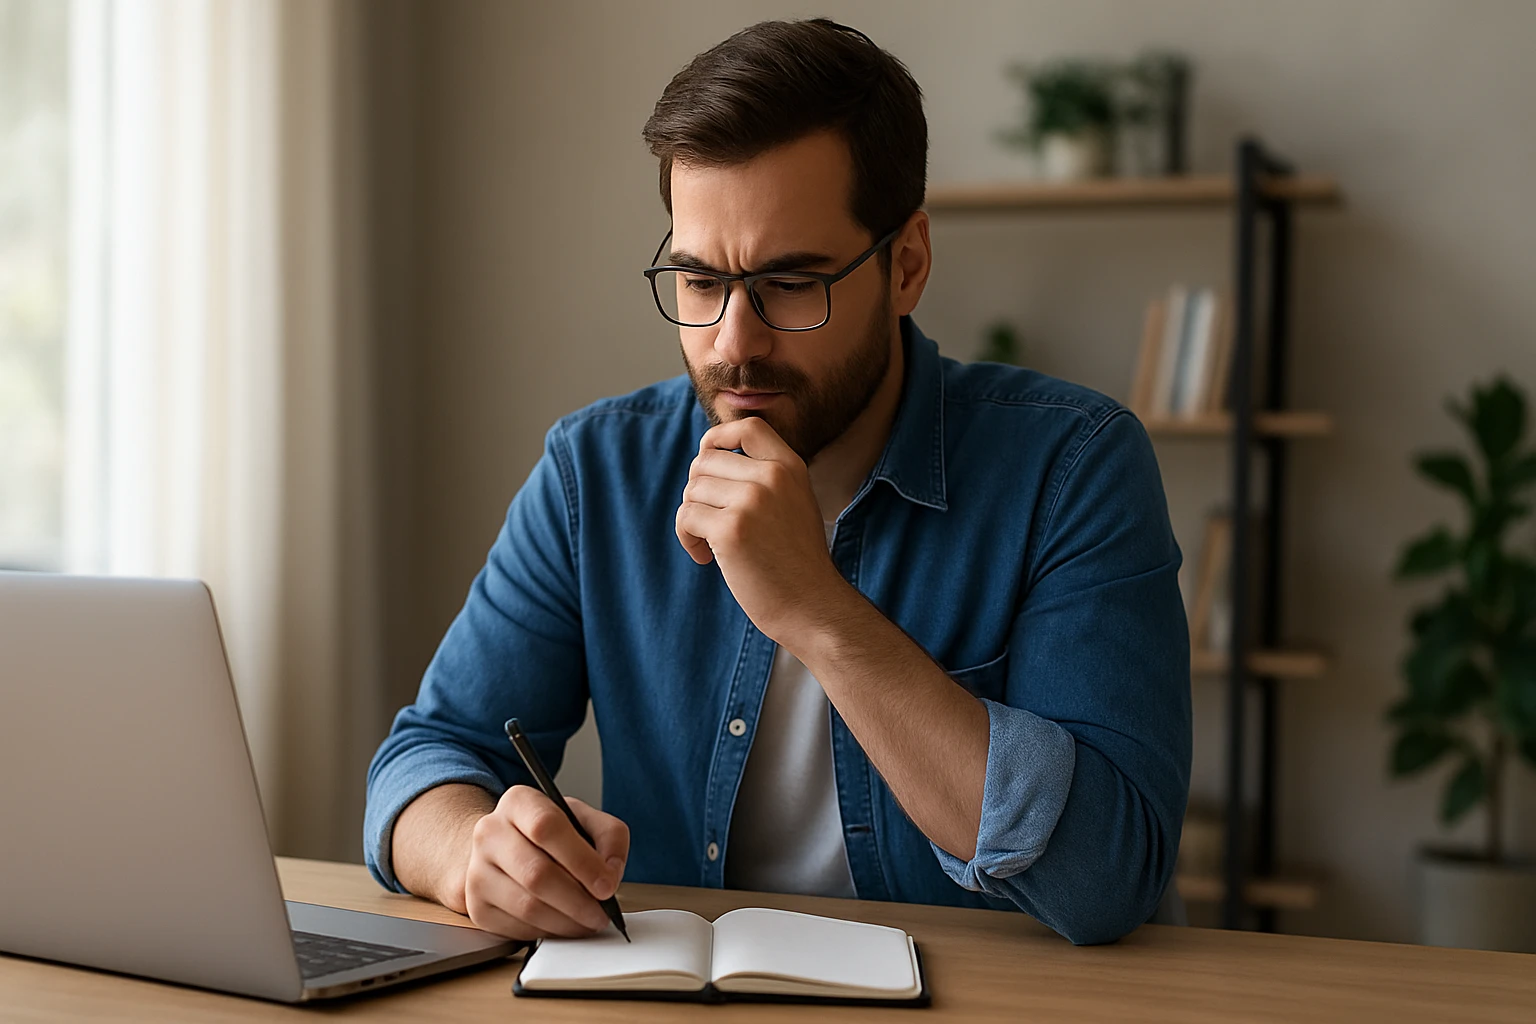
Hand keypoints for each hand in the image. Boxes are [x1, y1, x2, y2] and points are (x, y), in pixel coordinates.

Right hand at [462, 784, 628, 940]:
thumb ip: (609, 836)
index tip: (607, 885)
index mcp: (518, 802)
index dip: (582, 860)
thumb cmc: (549, 836)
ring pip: (527, 906)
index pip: (547, 827)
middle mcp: (489, 833)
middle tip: (602, 913)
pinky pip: (516, 928)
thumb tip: (610, 874)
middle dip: (578, 900)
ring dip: (566, 922)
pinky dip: (547, 932)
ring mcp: (477, 871)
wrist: (503, 851)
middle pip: (536, 873)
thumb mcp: (583, 819)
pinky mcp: (476, 906)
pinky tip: (563, 925)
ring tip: (588, 922)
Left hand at [675, 416, 848, 640]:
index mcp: (790, 467)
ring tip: (709, 544)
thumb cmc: (796, 562)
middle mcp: (772, 477)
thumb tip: (707, 457)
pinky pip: (686, 517)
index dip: (718, 438)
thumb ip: (764, 477)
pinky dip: (687, 537)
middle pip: (706, 462)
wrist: (812, 606)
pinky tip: (704, 558)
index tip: (709, 461)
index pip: (747, 426)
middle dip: (698, 491)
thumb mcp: (794, 503)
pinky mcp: (730, 530)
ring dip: (691, 518)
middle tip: (709, 520)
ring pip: (692, 490)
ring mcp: (751, 502)